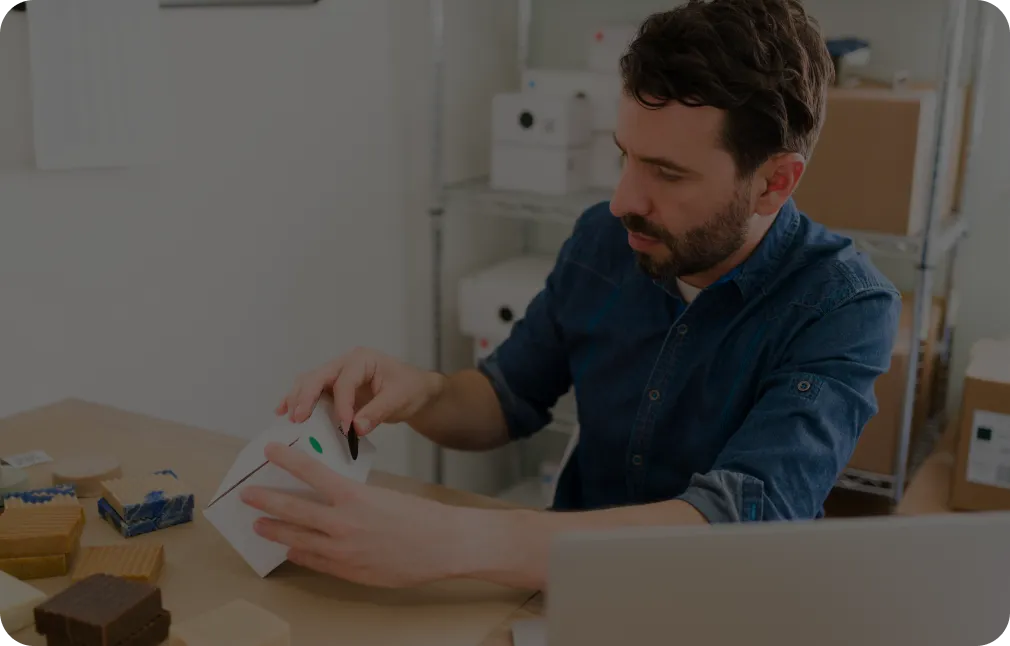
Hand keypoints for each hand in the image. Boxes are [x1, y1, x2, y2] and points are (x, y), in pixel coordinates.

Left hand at [240, 442, 466, 587]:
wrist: (443, 546)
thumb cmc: (421, 517)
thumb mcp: (383, 495)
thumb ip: (352, 497)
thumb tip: (330, 495)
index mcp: (354, 496)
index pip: (310, 472)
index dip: (287, 460)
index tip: (269, 450)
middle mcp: (343, 523)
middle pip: (292, 509)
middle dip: (266, 500)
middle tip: (248, 494)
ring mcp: (343, 551)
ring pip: (296, 538)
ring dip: (275, 530)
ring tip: (259, 525)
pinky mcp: (348, 571)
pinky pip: (315, 561)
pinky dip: (300, 553)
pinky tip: (290, 550)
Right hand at [277, 347, 444, 434]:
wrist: (414, 389)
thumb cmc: (409, 388)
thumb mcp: (398, 399)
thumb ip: (377, 412)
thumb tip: (356, 428)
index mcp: (362, 359)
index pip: (345, 381)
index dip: (342, 405)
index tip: (344, 427)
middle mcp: (345, 363)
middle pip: (318, 376)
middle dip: (306, 397)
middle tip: (298, 419)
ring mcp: (336, 374)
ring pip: (309, 382)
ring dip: (297, 399)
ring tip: (290, 419)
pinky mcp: (332, 388)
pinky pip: (311, 391)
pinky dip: (296, 400)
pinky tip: (282, 411)